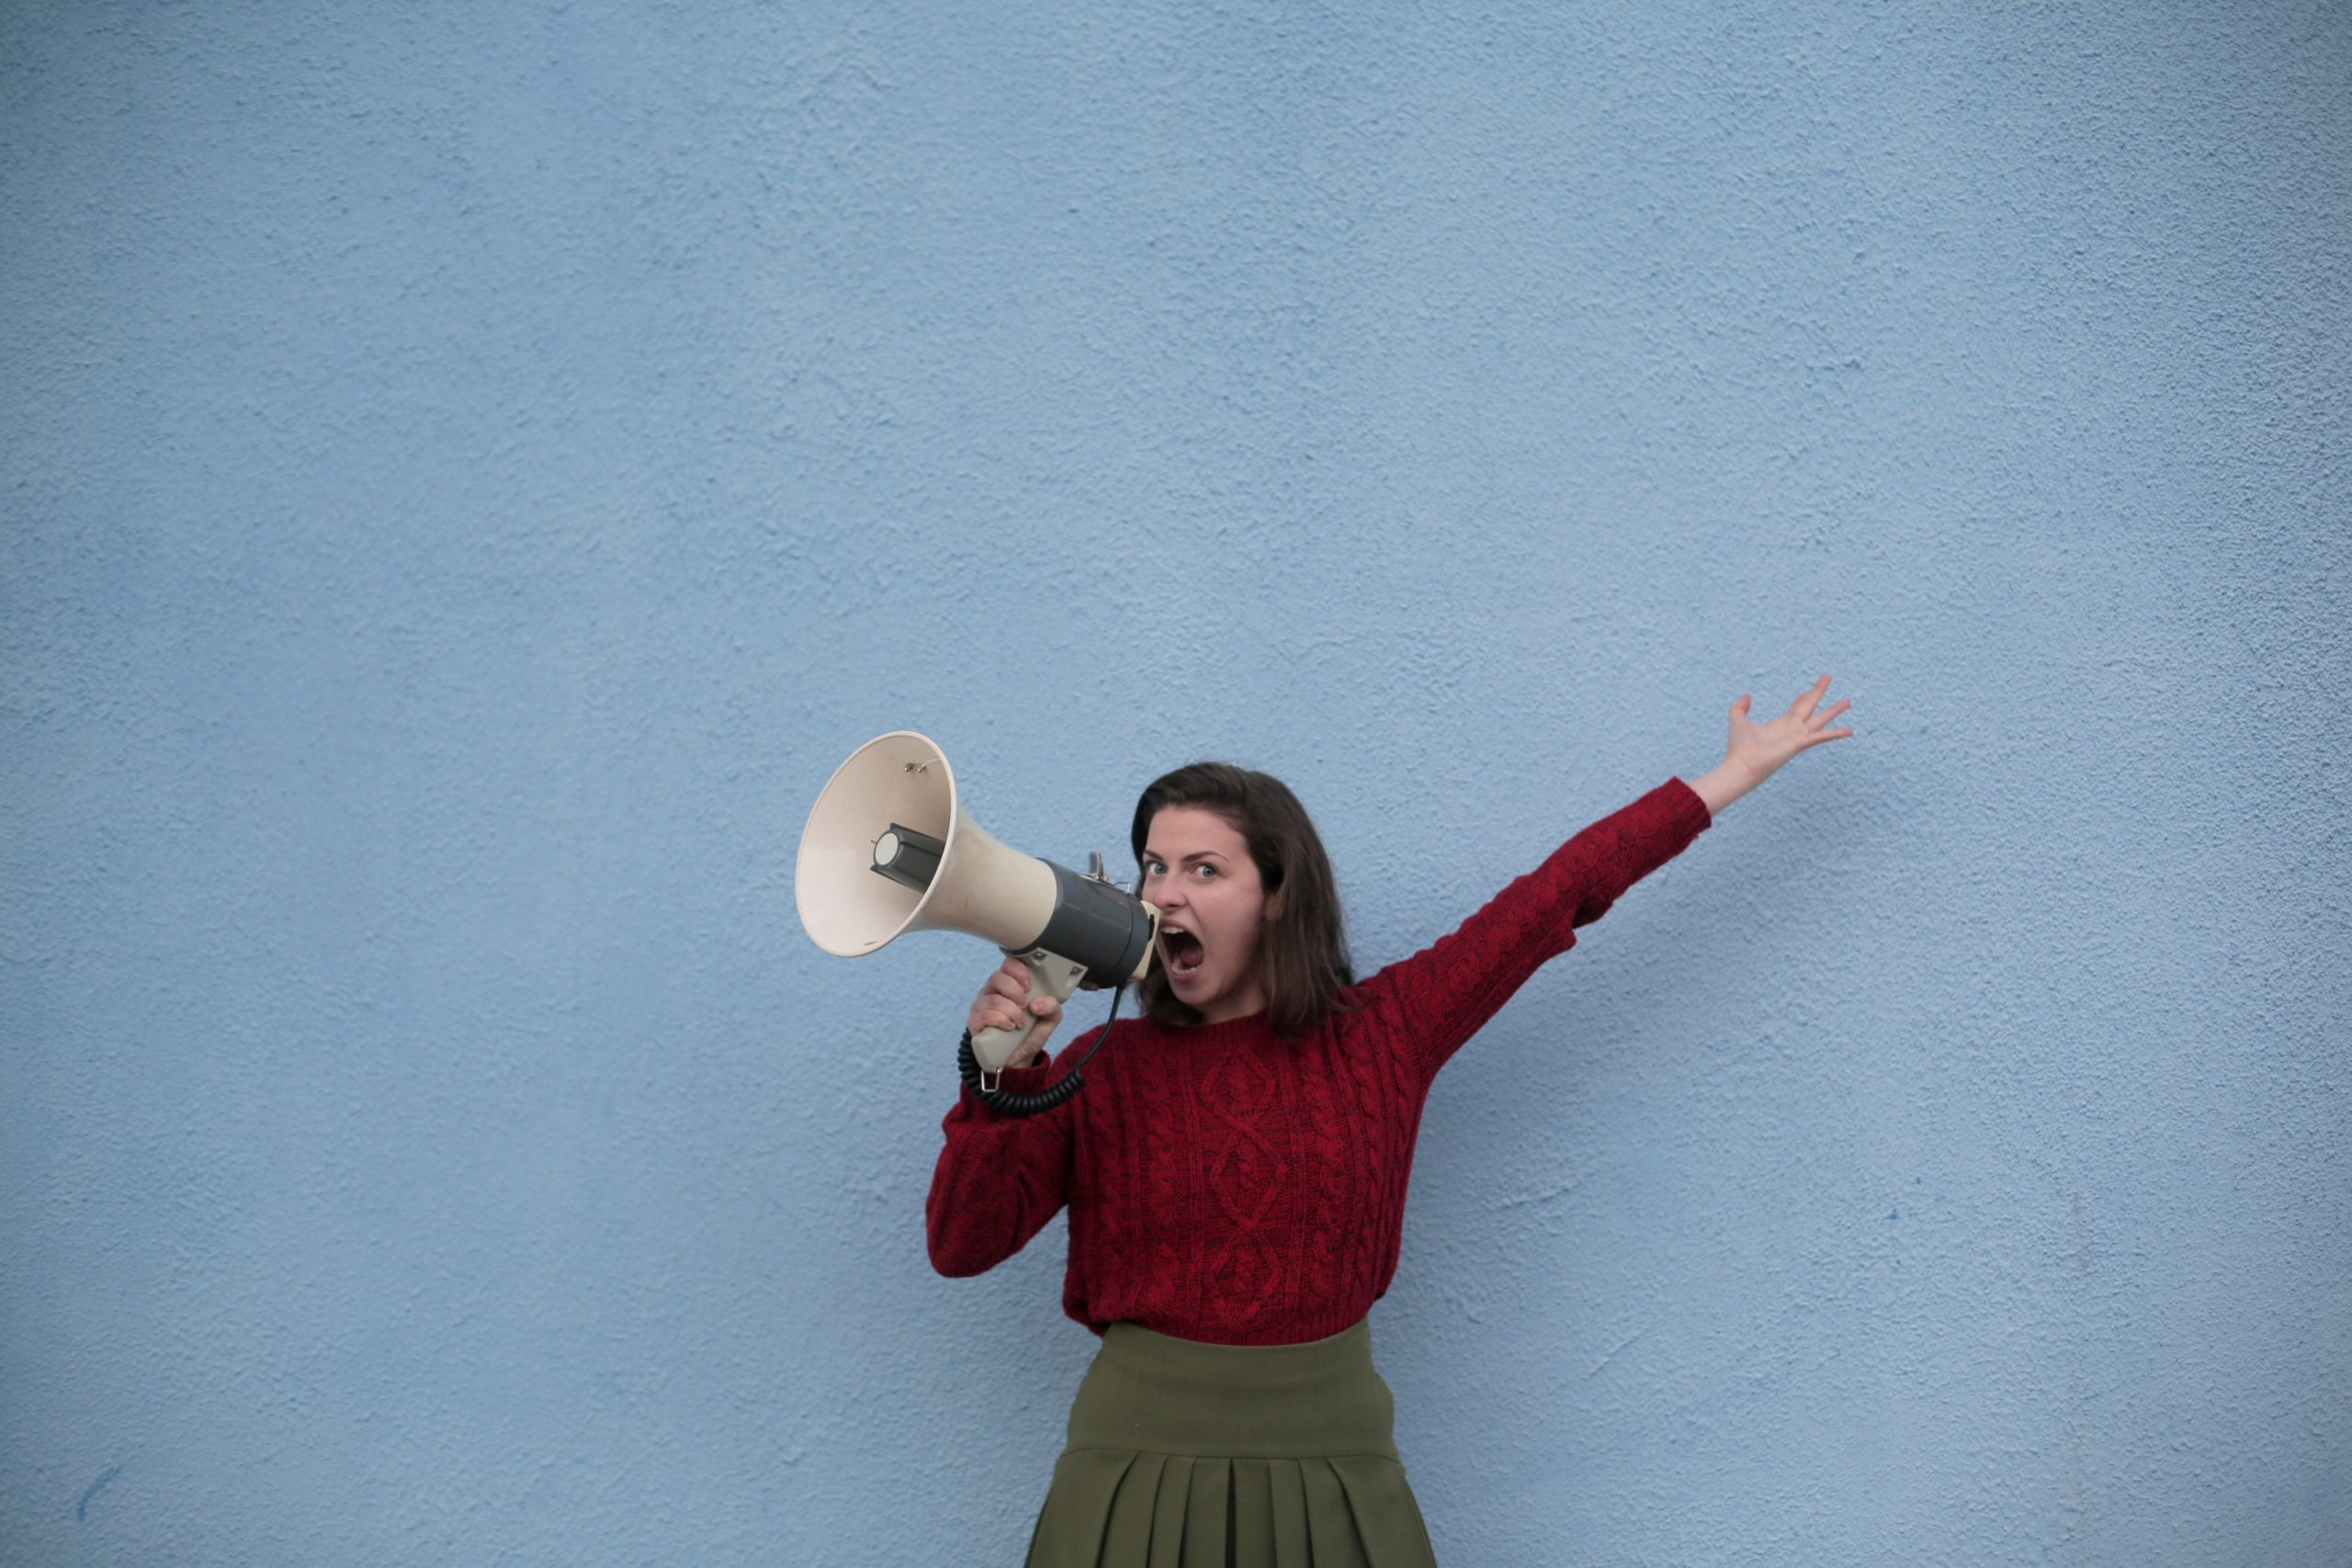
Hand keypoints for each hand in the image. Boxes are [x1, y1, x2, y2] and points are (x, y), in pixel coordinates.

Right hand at [966, 955, 1061, 1068]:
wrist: (1018, 1059)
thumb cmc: (1030, 1033)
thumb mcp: (1049, 1019)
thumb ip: (1052, 1007)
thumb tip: (1037, 1004)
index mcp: (1010, 984)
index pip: (1008, 964)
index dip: (1018, 971)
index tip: (1029, 986)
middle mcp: (993, 991)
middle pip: (997, 978)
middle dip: (1015, 992)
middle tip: (1025, 1005)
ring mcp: (981, 1005)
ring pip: (993, 999)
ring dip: (1011, 1011)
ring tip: (1021, 1023)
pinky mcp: (974, 1022)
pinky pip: (983, 1015)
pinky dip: (1000, 1020)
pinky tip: (1009, 1027)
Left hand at [1694, 674, 1854, 813]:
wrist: (1742, 765)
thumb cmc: (1739, 748)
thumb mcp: (1737, 719)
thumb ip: (1740, 707)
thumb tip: (1747, 696)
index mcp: (1780, 725)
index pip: (1795, 709)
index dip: (1801, 699)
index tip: (1807, 690)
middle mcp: (1792, 730)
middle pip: (1810, 707)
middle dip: (1818, 692)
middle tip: (1828, 676)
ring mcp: (1798, 737)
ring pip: (1821, 719)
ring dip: (1834, 710)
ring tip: (1848, 701)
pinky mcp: (1800, 743)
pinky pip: (1822, 736)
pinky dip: (1837, 733)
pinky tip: (1850, 730)